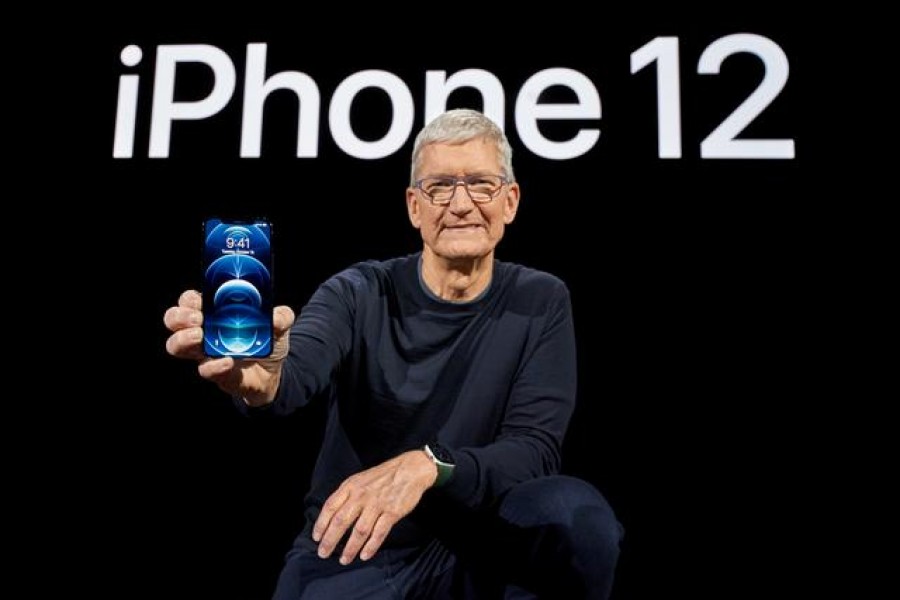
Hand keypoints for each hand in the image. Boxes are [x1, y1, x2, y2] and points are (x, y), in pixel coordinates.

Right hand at [163, 289, 294, 404]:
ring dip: (183, 339)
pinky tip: (227, 361)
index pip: (189, 301)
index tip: (199, 301)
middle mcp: (203, 331)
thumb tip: (276, 316)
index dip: (189, 300)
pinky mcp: (214, 372)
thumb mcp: (279, 324)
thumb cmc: (266, 341)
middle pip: (173, 320)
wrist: (274, 372)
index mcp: (214, 313)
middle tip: (197, 319)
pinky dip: (213, 366)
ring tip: (199, 337)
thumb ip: (281, 316)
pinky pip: (205, 369)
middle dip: (179, 317)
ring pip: (176, 346)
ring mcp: (204, 353)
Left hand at [313, 450, 437, 564]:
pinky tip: (364, 555)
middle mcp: (361, 495)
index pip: (330, 507)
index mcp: (351, 486)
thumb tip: (333, 514)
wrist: (410, 469)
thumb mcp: (360, 479)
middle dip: (330, 540)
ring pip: (359, 530)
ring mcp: (377, 504)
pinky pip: (379, 533)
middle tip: (323, 553)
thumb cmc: (384, 476)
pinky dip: (371, 546)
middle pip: (341, 521)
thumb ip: (347, 494)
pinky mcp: (392, 512)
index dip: (321, 524)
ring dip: (350, 548)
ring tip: (344, 559)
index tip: (316, 537)